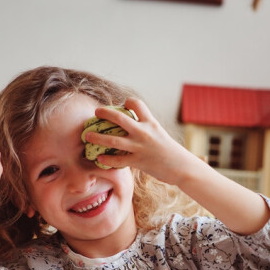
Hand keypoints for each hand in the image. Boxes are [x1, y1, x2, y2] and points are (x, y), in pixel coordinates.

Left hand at [82, 98, 203, 185]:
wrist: (182, 167)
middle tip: (96, 113)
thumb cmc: (172, 152)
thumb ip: (147, 131)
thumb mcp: (160, 135)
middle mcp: (144, 132)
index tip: (122, 105)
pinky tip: (98, 159)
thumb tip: (135, 130)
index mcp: (151, 123)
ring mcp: (140, 147)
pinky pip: (118, 160)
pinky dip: (107, 159)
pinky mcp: (139, 161)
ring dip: (98, 138)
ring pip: (113, 140)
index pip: (136, 104)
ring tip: (87, 136)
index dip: (127, 102)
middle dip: (105, 114)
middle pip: (119, 118)